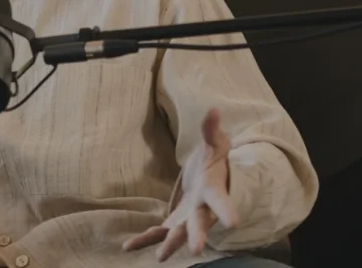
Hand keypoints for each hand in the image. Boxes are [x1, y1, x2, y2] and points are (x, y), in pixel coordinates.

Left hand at [123, 108, 238, 260]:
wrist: (211, 180)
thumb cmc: (214, 161)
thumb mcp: (214, 143)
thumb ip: (211, 130)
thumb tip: (213, 110)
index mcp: (213, 189)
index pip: (221, 200)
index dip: (227, 210)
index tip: (235, 222)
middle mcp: (203, 209)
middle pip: (200, 223)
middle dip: (198, 235)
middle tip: (197, 250)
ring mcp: (188, 218)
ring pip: (178, 234)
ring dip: (169, 244)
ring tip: (160, 257)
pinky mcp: (174, 222)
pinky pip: (158, 233)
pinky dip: (144, 240)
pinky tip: (127, 247)